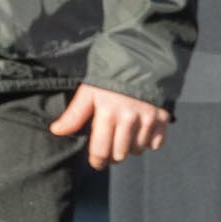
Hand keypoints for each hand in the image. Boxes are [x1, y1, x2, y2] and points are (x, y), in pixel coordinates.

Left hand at [50, 83, 168, 167]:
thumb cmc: (110, 79)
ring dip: (131, 147)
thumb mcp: (89, 92)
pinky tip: (142, 130)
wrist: (140, 60)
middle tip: (111, 146)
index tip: (97, 161)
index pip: (101, 151)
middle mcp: (129, 118)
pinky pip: (156, 144)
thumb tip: (57, 131)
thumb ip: (74, 114)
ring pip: (138, 150)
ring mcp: (148, 118)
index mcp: (107, 113)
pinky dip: (149, 141)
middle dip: (114, 155)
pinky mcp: (163, 118)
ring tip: (126, 134)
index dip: (97, 161)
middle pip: (120, 155)